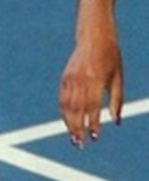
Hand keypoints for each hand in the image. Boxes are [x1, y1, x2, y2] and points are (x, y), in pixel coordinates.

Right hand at [58, 31, 123, 146]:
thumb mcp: (118, 78)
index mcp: (96, 80)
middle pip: (76, 109)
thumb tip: (116, 121)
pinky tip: (68, 122)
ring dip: (68, 123)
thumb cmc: (110, 57)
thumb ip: (117, 100)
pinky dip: (64, 113)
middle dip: (77, 128)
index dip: (93, 123)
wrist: (94, 36)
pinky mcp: (64, 78)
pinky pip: (62, 99)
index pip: (93, 107)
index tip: (94, 137)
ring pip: (66, 106)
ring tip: (73, 137)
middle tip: (79, 143)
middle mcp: (80, 80)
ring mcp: (70, 79)